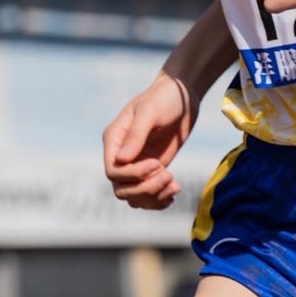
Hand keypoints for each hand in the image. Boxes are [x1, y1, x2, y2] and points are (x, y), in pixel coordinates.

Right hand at [103, 72, 195, 209]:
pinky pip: (148, 195)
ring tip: (174, 185)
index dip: (133, 175)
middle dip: (145, 189)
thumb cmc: (164, 98)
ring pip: (134, 197)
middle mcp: (121, 155)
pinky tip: (173, 192)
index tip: (157, 163)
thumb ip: (136, 135)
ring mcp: (136, 165)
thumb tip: (121, 160)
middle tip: (168, 175)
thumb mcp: (150, 112)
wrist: (182, 96)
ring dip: (153, 197)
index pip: (112, 171)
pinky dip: (159, 200)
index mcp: (114, 140)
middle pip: (121, 189)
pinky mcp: (152, 170)